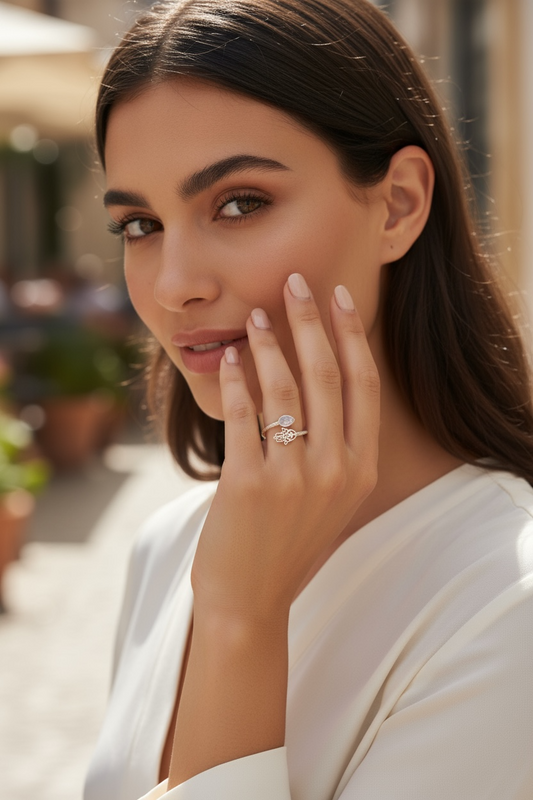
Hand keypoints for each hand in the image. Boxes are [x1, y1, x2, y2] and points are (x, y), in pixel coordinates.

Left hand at [190, 272, 379, 623]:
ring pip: (284, 388)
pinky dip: (235, 381)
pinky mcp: (250, 483)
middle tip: (294, 283)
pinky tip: (227, 360)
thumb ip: (335, 450)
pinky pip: (243, 415)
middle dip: (310, 320)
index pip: (363, 385)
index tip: (338, 298)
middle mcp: (337, 470)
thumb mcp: (329, 501)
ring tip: (252, 317)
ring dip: (268, 344)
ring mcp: (294, 478)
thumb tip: (314, 380)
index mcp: (361, 469)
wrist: (250, 602)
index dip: (351, 335)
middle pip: (327, 375)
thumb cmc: (287, 546)